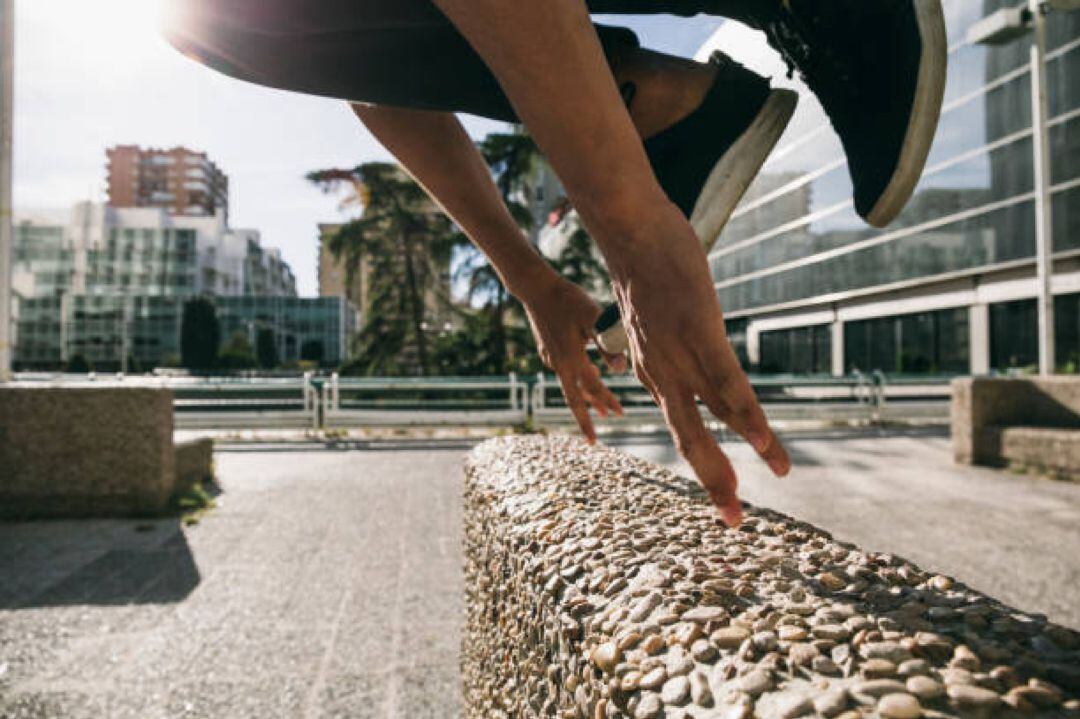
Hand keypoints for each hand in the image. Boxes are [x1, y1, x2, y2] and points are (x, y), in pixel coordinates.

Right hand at [521, 275, 624, 441]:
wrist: (536, 288)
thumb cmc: (568, 300)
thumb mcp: (593, 318)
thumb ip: (607, 343)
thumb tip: (619, 369)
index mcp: (571, 360)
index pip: (594, 388)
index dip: (608, 401)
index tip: (620, 415)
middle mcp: (559, 363)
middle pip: (576, 397)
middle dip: (588, 416)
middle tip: (597, 433)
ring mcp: (550, 357)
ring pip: (570, 384)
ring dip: (585, 396)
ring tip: (598, 408)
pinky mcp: (547, 349)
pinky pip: (565, 371)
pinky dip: (577, 378)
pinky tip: (584, 373)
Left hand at [609, 204, 790, 526]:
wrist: (630, 231)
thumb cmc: (645, 267)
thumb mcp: (652, 314)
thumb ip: (668, 339)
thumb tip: (687, 343)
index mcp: (653, 371)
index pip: (684, 426)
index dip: (706, 461)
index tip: (724, 490)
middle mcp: (662, 374)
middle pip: (691, 440)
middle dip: (715, 482)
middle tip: (734, 521)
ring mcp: (680, 357)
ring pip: (711, 420)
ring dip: (739, 457)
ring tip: (765, 486)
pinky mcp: (699, 335)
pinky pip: (727, 386)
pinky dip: (749, 419)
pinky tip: (767, 446)